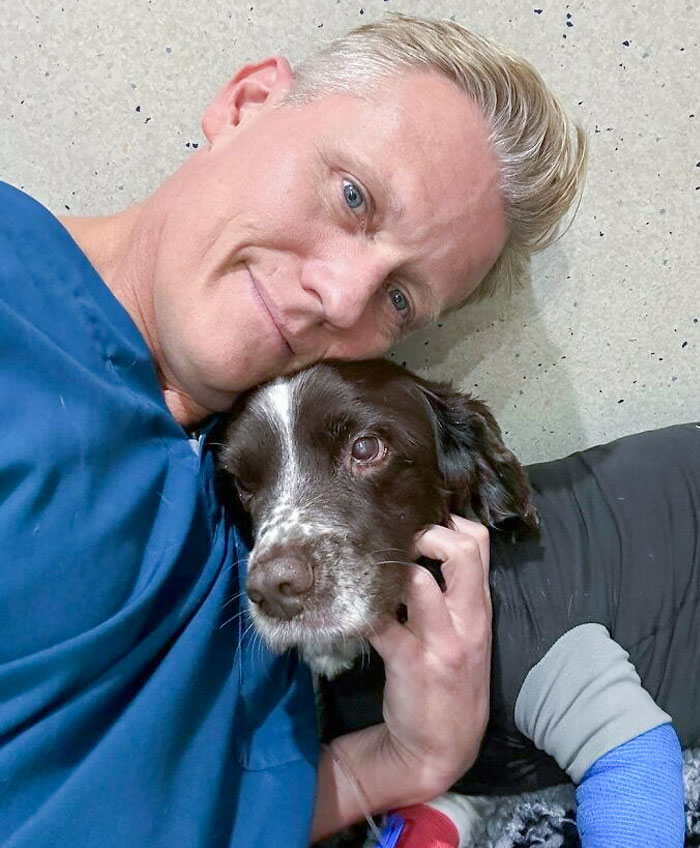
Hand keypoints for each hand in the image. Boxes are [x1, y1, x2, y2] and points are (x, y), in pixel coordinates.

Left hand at [312, 516, 490, 840]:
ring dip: (390, 566)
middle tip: (398, 539)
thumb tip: (427, 546)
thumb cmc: (451, 681)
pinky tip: (346, 604)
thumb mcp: (469, 635)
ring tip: (370, 565)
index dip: (449, 522)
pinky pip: (381, 622)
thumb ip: (457, 594)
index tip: (421, 523)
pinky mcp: (408, 662)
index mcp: (480, 608)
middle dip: (428, 532)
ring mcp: (440, 641)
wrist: (442, 748)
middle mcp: (467, 620)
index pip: (480, 543)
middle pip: (462, 550)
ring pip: (420, 581)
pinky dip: (361, 609)